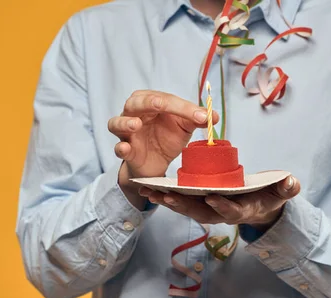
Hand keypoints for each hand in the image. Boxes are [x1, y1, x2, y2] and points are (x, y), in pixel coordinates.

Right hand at [109, 90, 217, 208]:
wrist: (157, 164)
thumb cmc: (166, 137)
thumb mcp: (184, 127)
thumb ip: (197, 119)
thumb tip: (213, 116)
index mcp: (151, 103)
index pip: (166, 100)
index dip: (184, 107)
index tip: (203, 117)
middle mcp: (135, 113)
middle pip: (136, 103)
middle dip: (148, 102)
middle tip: (159, 105)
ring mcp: (127, 132)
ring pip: (117, 122)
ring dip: (125, 122)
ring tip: (136, 125)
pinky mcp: (126, 150)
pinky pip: (118, 148)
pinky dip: (120, 148)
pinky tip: (125, 149)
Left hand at [139, 176, 300, 230]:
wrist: (259, 206)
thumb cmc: (269, 196)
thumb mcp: (281, 192)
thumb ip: (286, 188)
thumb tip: (292, 182)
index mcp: (242, 210)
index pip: (231, 210)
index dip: (223, 205)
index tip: (212, 197)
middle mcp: (222, 213)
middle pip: (201, 212)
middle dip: (184, 206)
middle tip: (167, 197)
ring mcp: (210, 210)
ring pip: (187, 208)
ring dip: (169, 202)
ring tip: (151, 193)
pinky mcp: (200, 204)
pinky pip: (181, 202)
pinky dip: (165, 197)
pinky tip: (149, 190)